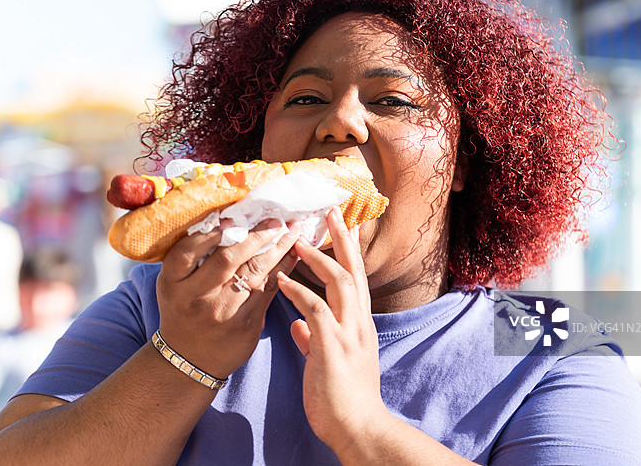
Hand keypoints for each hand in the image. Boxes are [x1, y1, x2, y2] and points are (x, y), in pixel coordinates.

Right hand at [157, 219, 299, 378]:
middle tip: (276, 219)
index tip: (233, 217)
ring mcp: (221, 313)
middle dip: (256, 235)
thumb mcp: (175, 285)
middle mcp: (195, 298)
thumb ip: (193, 258)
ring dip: (277, 247)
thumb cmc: (185, 310)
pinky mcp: (245, 324)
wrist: (189, 359)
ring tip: (292, 231)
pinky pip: (268, 289)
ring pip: (254, 271)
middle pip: (227, 259)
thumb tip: (229, 221)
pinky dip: (283, 268)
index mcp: (173, 283)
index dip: (212, 232)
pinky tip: (293, 254)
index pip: (189, 250)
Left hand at [276, 207, 385, 452]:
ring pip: (341, 282)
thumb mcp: (331, 361)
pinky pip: (316, 309)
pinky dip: (299, 292)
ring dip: (318, 259)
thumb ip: (315, 339)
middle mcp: (359, 322)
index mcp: (358, 324)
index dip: (347, 251)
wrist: (358, 428)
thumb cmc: (344, 398)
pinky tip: (281, 281)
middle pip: (354, 270)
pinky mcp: (334, 346)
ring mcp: (349, 332)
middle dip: (343, 239)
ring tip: (297, 241)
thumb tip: (299, 327)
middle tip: (331, 211)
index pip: (355, 278)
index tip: (340, 226)